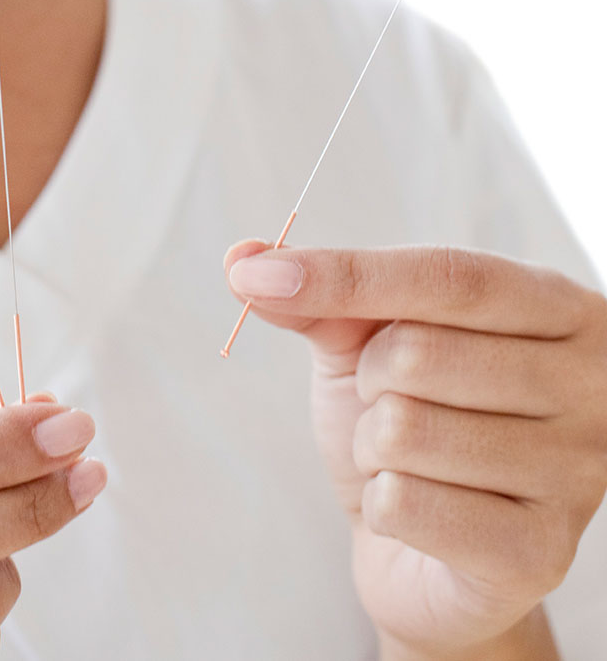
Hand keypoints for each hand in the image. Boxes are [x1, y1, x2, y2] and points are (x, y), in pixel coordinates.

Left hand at [224, 241, 606, 658]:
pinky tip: (420, 517)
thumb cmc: (406, 429)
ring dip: (373, 452)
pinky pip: (402, 503)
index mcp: (559, 309)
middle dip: (368, 386)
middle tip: (392, 413)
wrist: (420, 552)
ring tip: (408, 466)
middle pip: (417, 353)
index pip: (451, 275)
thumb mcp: (364, 347)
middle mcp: (591, 386)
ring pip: (402, 431)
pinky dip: (381, 508)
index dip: (349, 275)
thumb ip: (321, 299)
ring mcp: (575, 474)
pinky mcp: (539, 555)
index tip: (258, 277)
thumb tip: (242, 260)